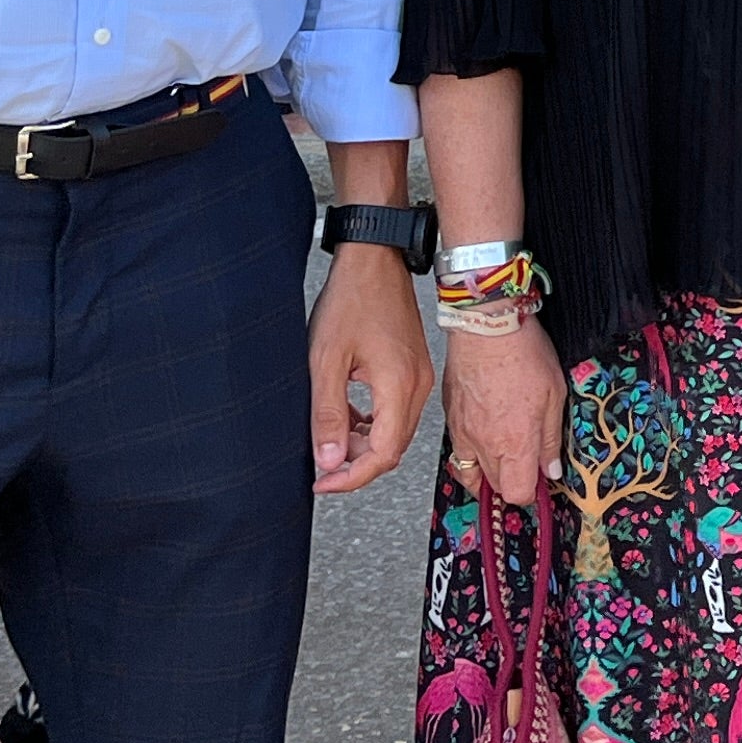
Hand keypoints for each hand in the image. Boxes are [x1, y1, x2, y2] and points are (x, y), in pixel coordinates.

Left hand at [309, 248, 433, 493]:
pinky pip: (397, 413)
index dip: (351, 478)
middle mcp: (417, 386)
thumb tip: (329, 460)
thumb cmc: (352, 299)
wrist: (375, 259)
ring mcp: (419, 377)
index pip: (382, 455)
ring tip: (331, 438)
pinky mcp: (414, 370)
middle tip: (322, 464)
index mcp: (398, 387)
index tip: (323, 482)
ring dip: (364, 445)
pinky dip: (373, 425)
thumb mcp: (326, 361)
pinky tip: (349, 417)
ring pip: (395, 433)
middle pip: (392, 449)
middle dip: (356, 464)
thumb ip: (328, 414)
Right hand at [440, 319, 569, 510]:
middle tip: (526, 465)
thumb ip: (550, 439)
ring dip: (488, 474)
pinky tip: (484, 438)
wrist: (486, 328)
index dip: (531, 492)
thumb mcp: (554, 396)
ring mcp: (463, 434)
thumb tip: (551, 469)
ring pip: (471, 474)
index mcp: (515, 444)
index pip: (517, 493)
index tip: (540, 481)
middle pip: (495, 488)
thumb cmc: (522, 354)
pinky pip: (458, 451)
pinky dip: (470, 454)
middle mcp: (485, 445)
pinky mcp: (450, 419)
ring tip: (503, 459)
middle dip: (512, 482)